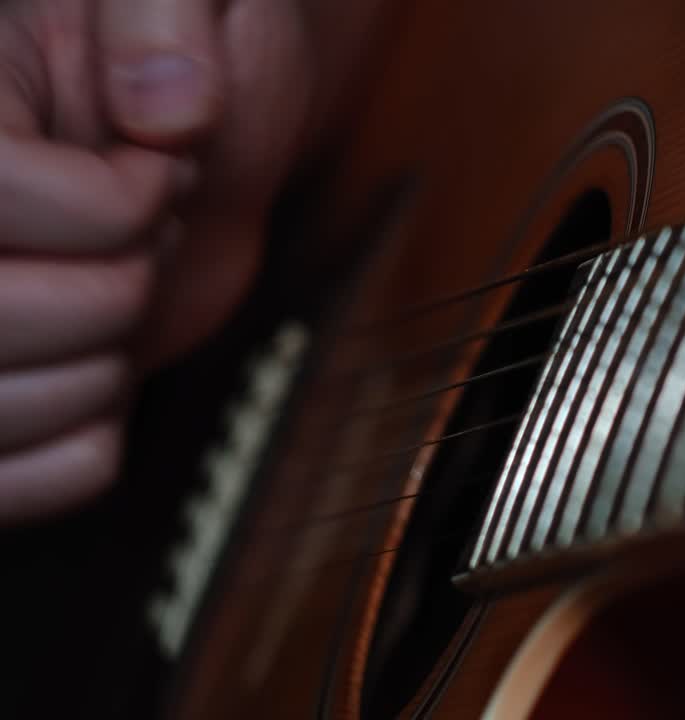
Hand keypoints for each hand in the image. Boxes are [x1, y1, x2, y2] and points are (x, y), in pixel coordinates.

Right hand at [0, 0, 323, 521]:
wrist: (194, 155)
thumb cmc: (188, 65)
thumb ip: (164, 17)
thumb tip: (170, 110)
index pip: (1, 197)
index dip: (114, 204)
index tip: (165, 168)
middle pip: (11, 315)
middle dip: (121, 287)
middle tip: (148, 238)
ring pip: (11, 406)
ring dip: (110, 364)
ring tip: (117, 294)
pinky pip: (32, 478)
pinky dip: (90, 442)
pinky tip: (101, 372)